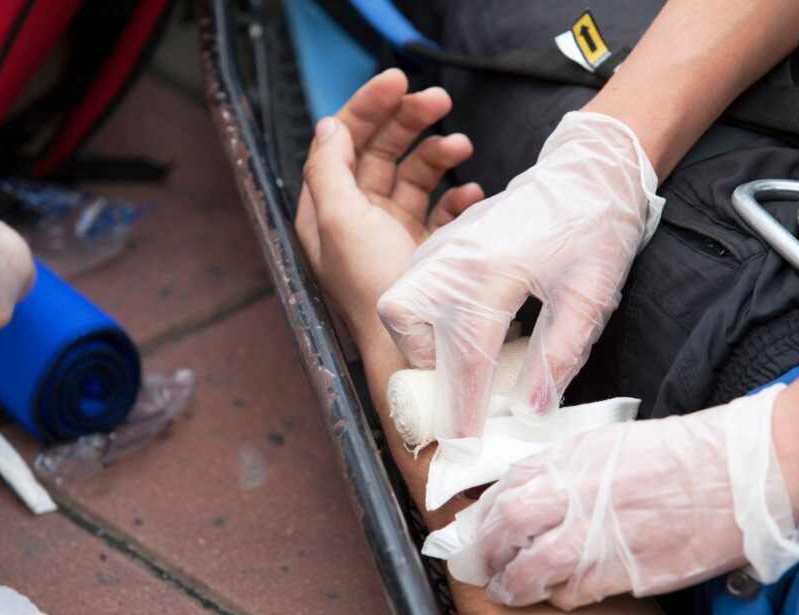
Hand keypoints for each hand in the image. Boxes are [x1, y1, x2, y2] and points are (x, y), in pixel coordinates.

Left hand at [296, 69, 483, 339]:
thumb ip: (329, 169)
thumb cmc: (373, 287)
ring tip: (462, 146)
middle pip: (380, 150)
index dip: (367, 107)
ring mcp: (394, 233)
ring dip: (437, 154)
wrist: (415, 349)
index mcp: (328, 209)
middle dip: (408, 121)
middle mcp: (358, 218)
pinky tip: (470, 192)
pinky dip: (455, 194)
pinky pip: (441, 208)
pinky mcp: (426, 249)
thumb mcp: (339, 222)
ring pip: (414, 175)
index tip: (399, 81)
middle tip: (439, 100)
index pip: (343, 142)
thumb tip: (328, 126)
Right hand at [376, 112, 664, 439]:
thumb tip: (529, 413)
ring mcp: (444, 245)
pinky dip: (425, 318)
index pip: (465, 354)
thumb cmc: (597, 232)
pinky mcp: (444, 241)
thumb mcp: (591, 298)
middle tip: (461, 392)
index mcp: (493, 271)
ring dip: (421, 343)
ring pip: (400, 305)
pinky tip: (462, 329)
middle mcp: (455, 257)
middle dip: (426, 369)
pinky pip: (412, 287)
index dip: (464, 407)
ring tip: (462, 364)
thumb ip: (558, 357)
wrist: (589, 173)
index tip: (466, 445)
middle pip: (405, 323)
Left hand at [446, 385, 798, 609]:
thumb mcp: (618, 442)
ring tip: (507, 590)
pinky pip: (579, 591)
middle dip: (485, 549)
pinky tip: (558, 597)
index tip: (475, 527)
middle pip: (509, 524)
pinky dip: (560, 597)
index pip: (510, 483)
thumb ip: (573, 465)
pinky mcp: (635, 568)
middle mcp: (586, 490)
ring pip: (536, 567)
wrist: (751, 469)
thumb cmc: (690, 452)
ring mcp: (608, 531)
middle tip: (478, 564)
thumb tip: (534, 489)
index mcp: (581, 454)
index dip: (484, 512)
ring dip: (514, 583)